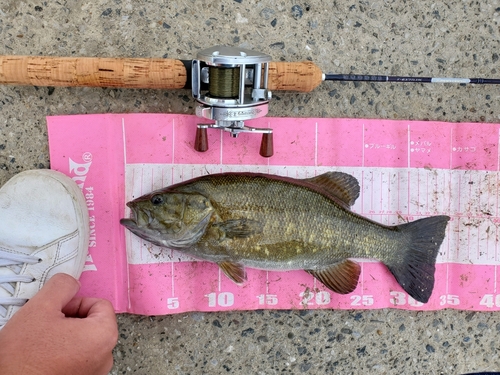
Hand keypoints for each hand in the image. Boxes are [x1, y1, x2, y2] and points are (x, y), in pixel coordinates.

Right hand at [0, 273, 117, 374]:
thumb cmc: (23, 356)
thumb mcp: (41, 307)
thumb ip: (63, 286)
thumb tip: (72, 282)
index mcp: (103, 335)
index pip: (100, 304)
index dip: (76, 303)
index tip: (57, 311)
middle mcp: (105, 356)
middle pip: (93, 322)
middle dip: (70, 320)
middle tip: (47, 326)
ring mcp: (95, 372)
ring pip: (84, 341)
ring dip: (66, 337)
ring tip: (43, 343)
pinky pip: (79, 358)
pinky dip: (64, 353)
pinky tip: (44, 356)